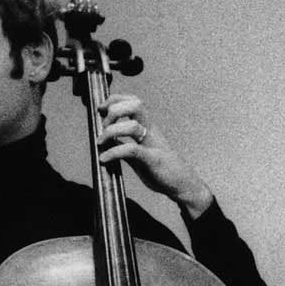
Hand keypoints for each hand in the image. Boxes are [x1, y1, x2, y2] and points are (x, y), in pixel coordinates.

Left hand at [99, 94, 214, 218]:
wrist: (183, 185)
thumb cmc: (162, 170)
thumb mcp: (138, 155)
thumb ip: (122, 147)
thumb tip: (106, 141)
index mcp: (148, 128)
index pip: (133, 101)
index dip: (115, 100)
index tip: (101, 110)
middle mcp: (151, 132)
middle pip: (135, 104)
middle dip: (114, 110)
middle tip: (103, 126)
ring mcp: (152, 145)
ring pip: (132, 125)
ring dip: (111, 131)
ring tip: (101, 142)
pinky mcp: (152, 160)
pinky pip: (131, 150)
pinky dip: (113, 152)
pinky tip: (104, 159)